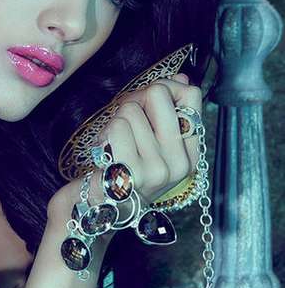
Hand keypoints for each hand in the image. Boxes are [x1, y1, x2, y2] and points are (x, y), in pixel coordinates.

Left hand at [47, 73, 200, 228]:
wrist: (96, 208)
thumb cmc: (122, 168)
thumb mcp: (150, 140)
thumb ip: (166, 111)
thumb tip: (182, 79)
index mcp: (189, 153)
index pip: (191, 96)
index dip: (164, 87)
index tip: (147, 102)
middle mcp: (179, 163)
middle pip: (159, 94)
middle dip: (134, 99)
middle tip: (124, 120)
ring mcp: (158, 170)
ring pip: (131, 110)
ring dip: (114, 121)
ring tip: (114, 144)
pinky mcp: (132, 174)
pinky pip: (118, 127)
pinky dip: (105, 134)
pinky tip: (106, 152)